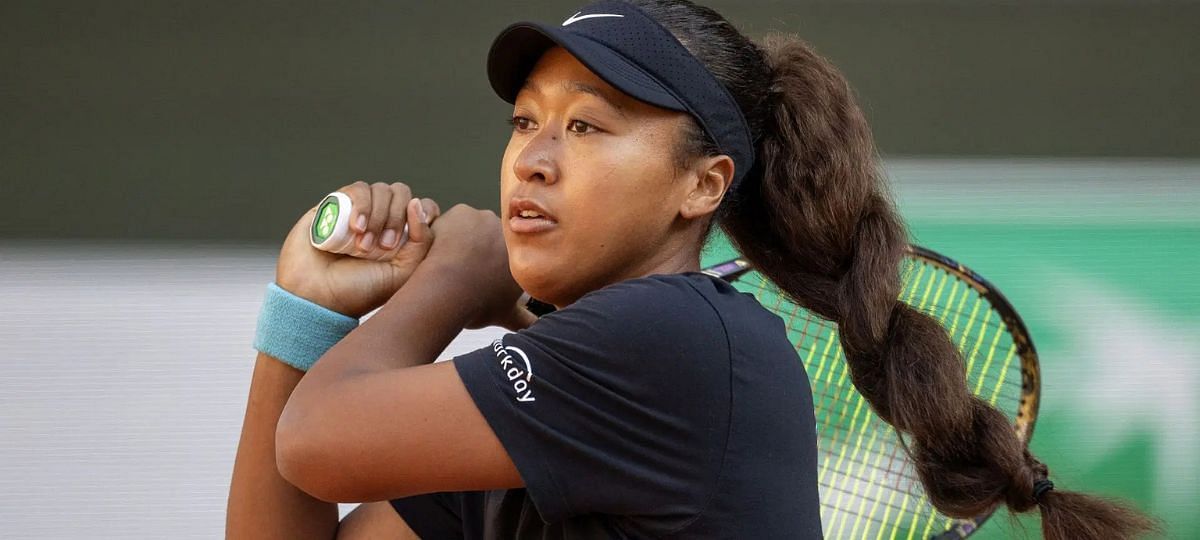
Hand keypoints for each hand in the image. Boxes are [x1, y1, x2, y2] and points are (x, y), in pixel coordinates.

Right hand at [275, 181, 440, 317]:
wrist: (316, 296)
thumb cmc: (360, 291)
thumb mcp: (402, 274)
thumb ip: (422, 242)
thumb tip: (418, 204)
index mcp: (403, 236)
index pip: (424, 207)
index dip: (425, 211)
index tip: (413, 235)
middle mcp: (382, 220)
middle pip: (402, 193)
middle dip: (396, 218)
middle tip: (384, 247)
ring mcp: (360, 211)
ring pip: (382, 190)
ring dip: (378, 216)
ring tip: (363, 246)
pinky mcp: (337, 204)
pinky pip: (359, 189)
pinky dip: (362, 206)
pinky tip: (355, 228)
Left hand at [421, 204, 536, 330]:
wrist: (449, 292)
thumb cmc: (477, 303)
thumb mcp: (507, 315)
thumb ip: (524, 320)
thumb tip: (536, 327)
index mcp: (522, 254)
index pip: (512, 251)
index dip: (498, 263)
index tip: (485, 274)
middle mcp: (510, 233)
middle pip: (495, 236)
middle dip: (484, 248)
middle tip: (468, 269)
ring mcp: (486, 219)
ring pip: (475, 226)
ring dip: (467, 238)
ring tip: (453, 260)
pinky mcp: (463, 212)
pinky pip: (455, 219)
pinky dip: (448, 230)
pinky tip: (442, 248)